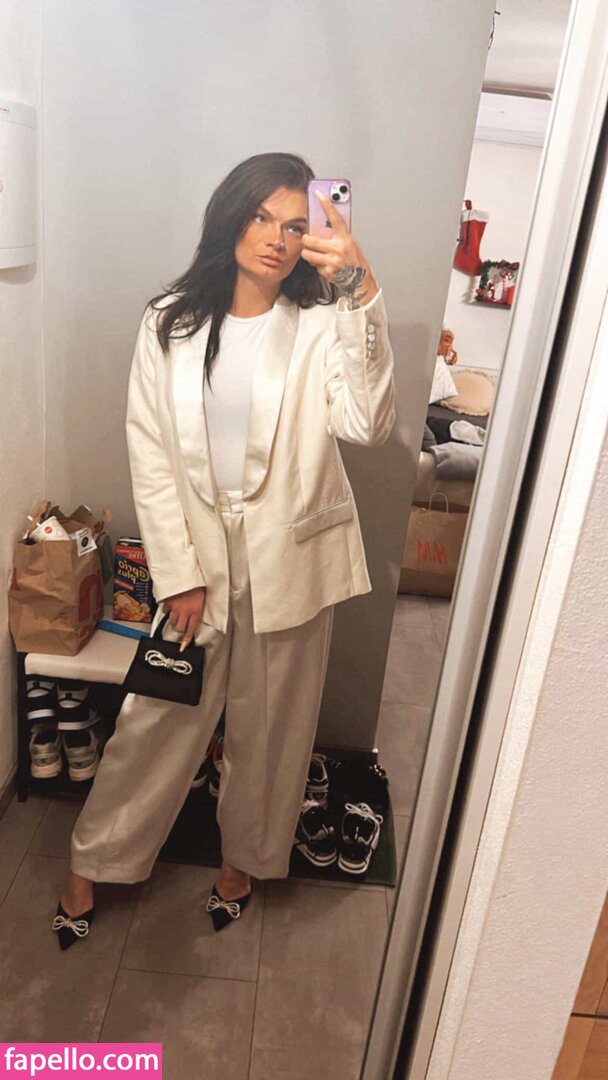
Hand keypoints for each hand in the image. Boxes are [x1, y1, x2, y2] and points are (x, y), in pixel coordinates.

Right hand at [162, 586, 205, 651]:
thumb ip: (197, 609)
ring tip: (177, 612)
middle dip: (180, 627)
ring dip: (174, 619)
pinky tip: (172, 604)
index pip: (191, 630)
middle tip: (181, 622)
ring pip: (172, 621)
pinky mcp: (168, 602)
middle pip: (179, 628)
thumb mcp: (202, 599)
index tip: (183, 647)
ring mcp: (176, 607)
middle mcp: (186, 611)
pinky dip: (168, 609)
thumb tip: (194, 617)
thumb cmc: (197, 585)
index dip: (186, 640)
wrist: (188, 573)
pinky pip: (166, 610)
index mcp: (196, 611)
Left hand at [300, 191, 379, 308]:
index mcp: (345, 238)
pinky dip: (317, 266)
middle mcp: (338, 248)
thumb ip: (337, 236)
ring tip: (316, 255)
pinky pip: (314, 266)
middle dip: (305, 240)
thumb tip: (322, 229)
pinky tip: (325, 266)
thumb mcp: (349, 244)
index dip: (326, 204)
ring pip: (308, 254)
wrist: (359, 280)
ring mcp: (332, 261)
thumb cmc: (354, 261)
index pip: (335, 217)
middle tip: (306, 240)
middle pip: (311, 240)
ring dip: (309, 254)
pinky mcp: (328, 271)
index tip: (318, 194)